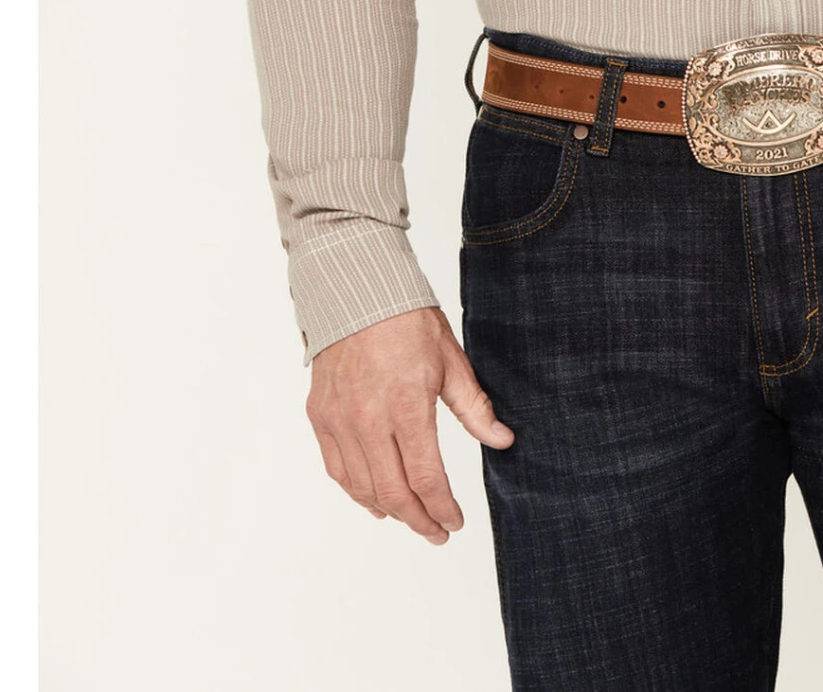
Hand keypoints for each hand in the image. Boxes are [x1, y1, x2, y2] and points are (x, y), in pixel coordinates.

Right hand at [306, 306, 513, 544]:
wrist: (356, 291)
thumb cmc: (407, 320)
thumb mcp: (451, 360)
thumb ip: (474, 407)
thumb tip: (502, 440)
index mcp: (407, 405)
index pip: (426, 477)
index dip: (443, 507)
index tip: (455, 522)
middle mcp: (369, 419)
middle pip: (394, 492)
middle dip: (419, 520)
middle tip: (437, 532)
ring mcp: (340, 419)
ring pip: (362, 487)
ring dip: (389, 510)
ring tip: (411, 518)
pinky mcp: (320, 415)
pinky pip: (337, 469)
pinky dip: (356, 492)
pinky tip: (374, 500)